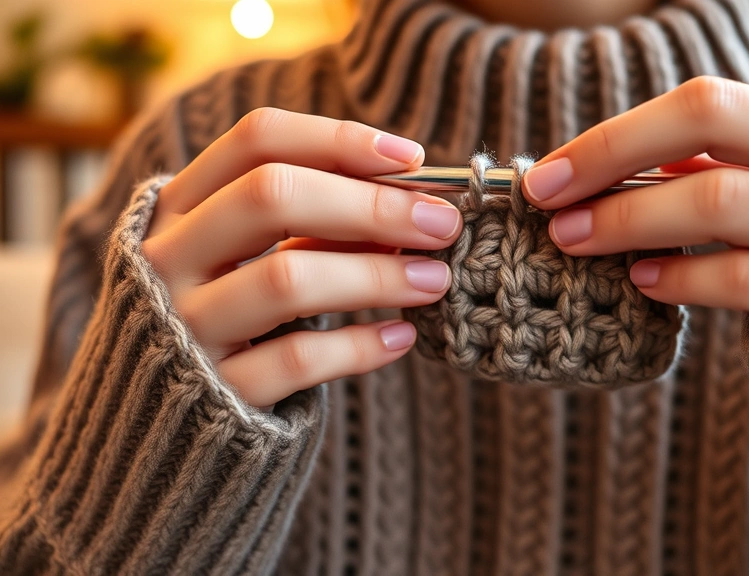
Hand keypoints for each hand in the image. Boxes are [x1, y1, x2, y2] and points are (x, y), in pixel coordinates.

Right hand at [142, 108, 462, 407]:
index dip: (339, 139)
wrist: (163, 425)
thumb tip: (415, 193)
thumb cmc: (230, 317)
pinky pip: (295, 360)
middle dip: (371, 205)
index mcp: (180, 206)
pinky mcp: (213, 393)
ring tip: (435, 280)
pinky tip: (401, 337)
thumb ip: (311, 220)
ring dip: (375, 274)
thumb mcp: (249, 257)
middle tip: (443, 223)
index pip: (257, 140)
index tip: (413, 158)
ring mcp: (184, 327)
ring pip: (286, 279)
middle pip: (270, 196)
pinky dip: (358, 346)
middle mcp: (169, 257)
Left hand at [523, 77, 748, 328]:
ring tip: (576, 242)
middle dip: (614, 158)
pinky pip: (742, 277)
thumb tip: (608, 170)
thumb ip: (728, 173)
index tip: (550, 171)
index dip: (619, 133)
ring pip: (720, 200)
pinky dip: (680, 277)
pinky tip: (642, 281)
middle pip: (713, 122)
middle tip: (548, 204)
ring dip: (630, 220)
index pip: (708, 102)